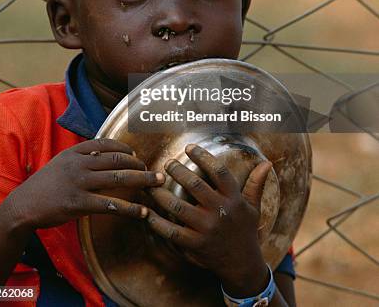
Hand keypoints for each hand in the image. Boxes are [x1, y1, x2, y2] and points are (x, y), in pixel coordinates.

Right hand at [0, 138, 164, 230]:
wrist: (23, 205)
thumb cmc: (45, 184)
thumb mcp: (62, 162)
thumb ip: (82, 157)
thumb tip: (105, 154)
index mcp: (75, 152)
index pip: (106, 143)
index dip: (125, 148)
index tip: (137, 154)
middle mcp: (79, 163)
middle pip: (117, 159)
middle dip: (140, 164)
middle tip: (156, 171)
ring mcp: (79, 183)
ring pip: (118, 178)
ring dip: (142, 180)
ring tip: (158, 183)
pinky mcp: (78, 203)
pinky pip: (110, 204)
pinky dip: (129, 207)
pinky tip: (142, 211)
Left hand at [147, 144, 271, 296]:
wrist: (242, 265)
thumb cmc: (246, 230)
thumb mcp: (253, 207)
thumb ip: (256, 184)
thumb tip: (266, 162)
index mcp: (234, 199)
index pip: (219, 172)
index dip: (204, 157)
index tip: (190, 148)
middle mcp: (220, 212)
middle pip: (195, 186)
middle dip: (178, 171)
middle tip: (167, 163)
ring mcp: (206, 229)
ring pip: (178, 207)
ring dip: (161, 194)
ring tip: (152, 184)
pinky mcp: (195, 245)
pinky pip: (171, 232)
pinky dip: (157, 222)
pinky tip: (147, 212)